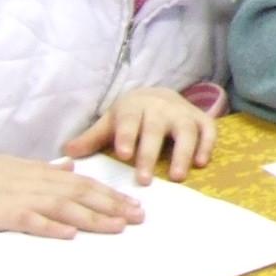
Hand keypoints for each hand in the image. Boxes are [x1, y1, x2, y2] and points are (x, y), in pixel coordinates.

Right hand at [0, 151, 144, 238]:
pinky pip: (29, 220)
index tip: (135, 205)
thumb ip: (46, 170)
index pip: (84, 183)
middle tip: (139, 217)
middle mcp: (36, 182)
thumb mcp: (17, 167)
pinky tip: (69, 234)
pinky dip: (50, 226)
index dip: (111, 194)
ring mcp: (19, 197)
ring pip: (64, 206)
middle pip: (82, 194)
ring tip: (117, 226)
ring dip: (93, 217)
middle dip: (113, 206)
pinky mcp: (0, 213)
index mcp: (41, 173)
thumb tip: (71, 167)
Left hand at [63, 87, 217, 182]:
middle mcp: (161, 107)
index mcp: (134, 107)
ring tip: (178, 176)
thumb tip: (67, 153)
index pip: (130, 120)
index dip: (128, 136)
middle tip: (144, 180)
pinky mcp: (201, 118)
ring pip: (185, 130)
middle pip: (157, 129)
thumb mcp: (110, 123)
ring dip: (183, 152)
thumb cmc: (130, 116)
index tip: (124, 155)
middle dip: (151, 153)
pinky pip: (208, 129)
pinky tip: (200, 163)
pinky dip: (207, 145)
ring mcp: (183, 112)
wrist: (158, 95)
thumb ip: (92, 138)